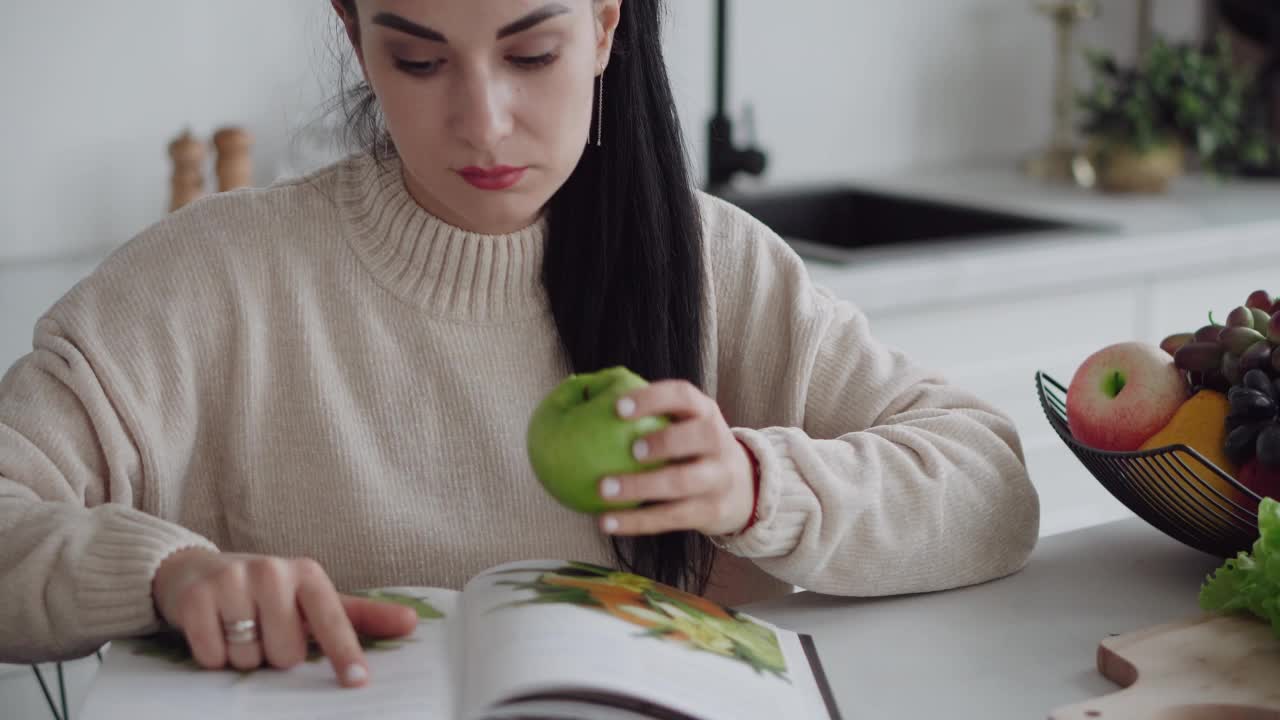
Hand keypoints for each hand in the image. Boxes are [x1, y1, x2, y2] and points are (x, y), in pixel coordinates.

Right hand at [151, 549, 417, 686]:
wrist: (198, 571)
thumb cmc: (269, 592)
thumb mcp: (314, 599)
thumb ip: (360, 615)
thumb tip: (412, 622)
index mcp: (308, 574)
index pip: (332, 620)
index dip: (344, 651)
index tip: (357, 681)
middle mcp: (272, 571)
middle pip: (285, 653)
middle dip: (274, 654)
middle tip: (264, 630)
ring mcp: (232, 581)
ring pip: (248, 658)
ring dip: (244, 657)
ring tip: (238, 628)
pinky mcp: (196, 598)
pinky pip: (213, 656)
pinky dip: (213, 656)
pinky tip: (213, 631)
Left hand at [597, 380, 755, 536]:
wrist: (745, 488)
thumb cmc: (692, 448)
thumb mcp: (685, 423)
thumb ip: (648, 410)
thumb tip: (581, 392)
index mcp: (706, 413)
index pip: (684, 396)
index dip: (654, 398)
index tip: (618, 407)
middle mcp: (719, 443)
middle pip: (699, 437)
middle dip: (664, 441)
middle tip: (629, 449)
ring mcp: (718, 479)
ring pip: (683, 483)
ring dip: (641, 486)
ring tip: (604, 490)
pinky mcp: (711, 512)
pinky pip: (671, 518)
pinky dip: (636, 521)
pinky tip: (605, 522)